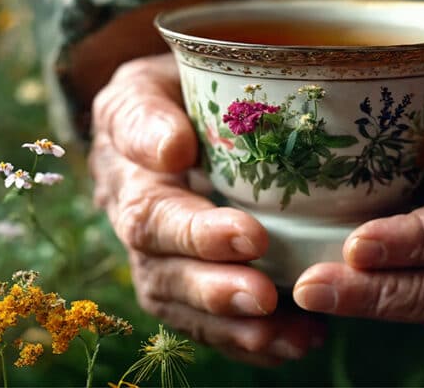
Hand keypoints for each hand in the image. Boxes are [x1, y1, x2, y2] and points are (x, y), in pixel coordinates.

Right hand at [91, 54, 324, 364]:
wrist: (178, 106)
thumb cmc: (171, 87)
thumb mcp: (149, 82)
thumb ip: (148, 112)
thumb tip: (171, 150)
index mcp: (126, 172)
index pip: (151, 211)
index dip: (196, 233)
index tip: (251, 237)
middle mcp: (137, 224)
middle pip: (164, 271)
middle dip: (214, 289)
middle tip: (266, 295)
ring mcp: (161, 258)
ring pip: (185, 307)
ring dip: (235, 327)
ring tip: (291, 336)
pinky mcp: (190, 282)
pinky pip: (211, 324)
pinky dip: (252, 341)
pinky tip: (297, 342)